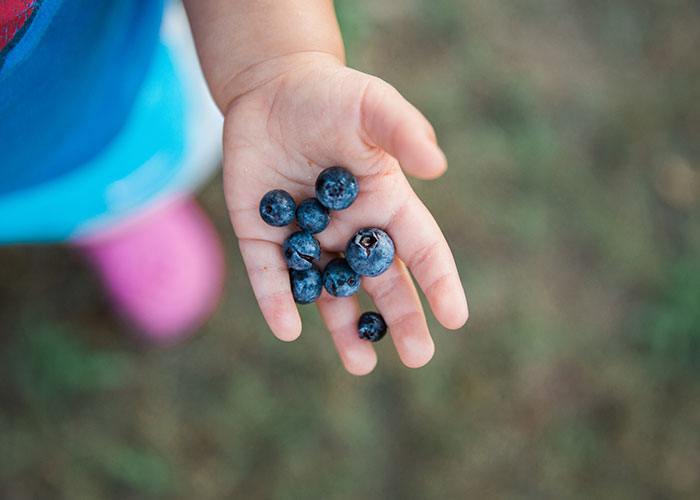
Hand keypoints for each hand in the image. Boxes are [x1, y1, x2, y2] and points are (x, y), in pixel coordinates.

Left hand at [222, 52, 467, 374]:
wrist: (271, 91)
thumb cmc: (331, 96)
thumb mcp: (371, 106)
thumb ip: (403, 132)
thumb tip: (437, 166)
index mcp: (385, 203)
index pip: (420, 247)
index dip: (439, 281)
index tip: (456, 317)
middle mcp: (349, 229)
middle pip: (380, 281)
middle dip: (401, 318)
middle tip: (418, 356)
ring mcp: (307, 237)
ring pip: (329, 291)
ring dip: (344, 328)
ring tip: (361, 364)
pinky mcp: (262, 236)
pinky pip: (272, 275)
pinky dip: (279, 301)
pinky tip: (289, 328)